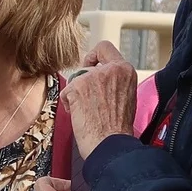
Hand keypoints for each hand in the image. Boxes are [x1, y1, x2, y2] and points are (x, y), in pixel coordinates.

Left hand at [61, 41, 136, 157]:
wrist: (110, 143)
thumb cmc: (116, 127)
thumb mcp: (125, 95)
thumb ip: (114, 81)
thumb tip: (99, 75)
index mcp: (125, 70)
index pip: (105, 47)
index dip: (93, 56)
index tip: (90, 66)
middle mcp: (111, 69)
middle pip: (86, 64)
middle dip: (83, 81)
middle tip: (87, 99)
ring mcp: (94, 77)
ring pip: (76, 80)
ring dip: (76, 95)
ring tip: (87, 112)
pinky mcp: (79, 87)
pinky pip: (66, 92)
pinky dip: (68, 104)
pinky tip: (80, 116)